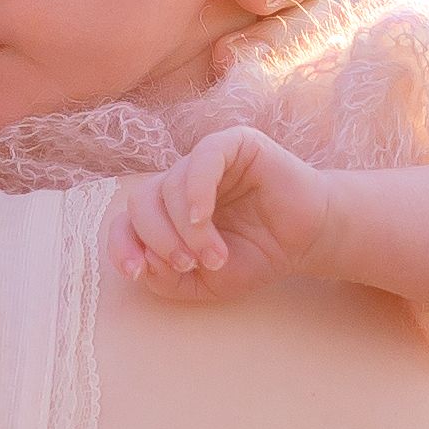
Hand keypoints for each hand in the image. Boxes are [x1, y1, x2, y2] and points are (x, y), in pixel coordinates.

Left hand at [108, 128, 335, 303]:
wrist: (307, 240)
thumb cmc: (257, 256)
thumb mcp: (207, 283)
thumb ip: (168, 280)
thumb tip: (141, 262)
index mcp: (165, 213)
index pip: (126, 222)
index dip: (121, 246)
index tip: (136, 272)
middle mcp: (178, 182)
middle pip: (140, 202)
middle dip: (158, 239)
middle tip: (188, 265)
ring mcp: (204, 161)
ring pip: (170, 185)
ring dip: (187, 228)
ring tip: (215, 256)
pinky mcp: (233, 144)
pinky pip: (203, 158)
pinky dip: (196, 191)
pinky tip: (202, 218)